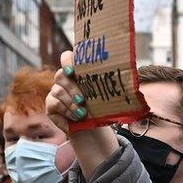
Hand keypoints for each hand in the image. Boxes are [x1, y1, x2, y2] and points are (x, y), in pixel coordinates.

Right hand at [46, 50, 119, 179]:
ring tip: (82, 114)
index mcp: (76, 71)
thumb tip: (132, 81)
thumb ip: (111, 85)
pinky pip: (54, 105)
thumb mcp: (106, 95)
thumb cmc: (100, 106)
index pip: (66, 57)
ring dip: (71, 104)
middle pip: (60, 76)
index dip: (66, 61)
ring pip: (58, 92)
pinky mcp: (50, 105)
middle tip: (83, 100)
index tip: (71, 70)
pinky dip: (66, 113)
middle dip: (72, 88)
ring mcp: (54, 91)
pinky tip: (75, 120)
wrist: (91, 125)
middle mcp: (63, 79)